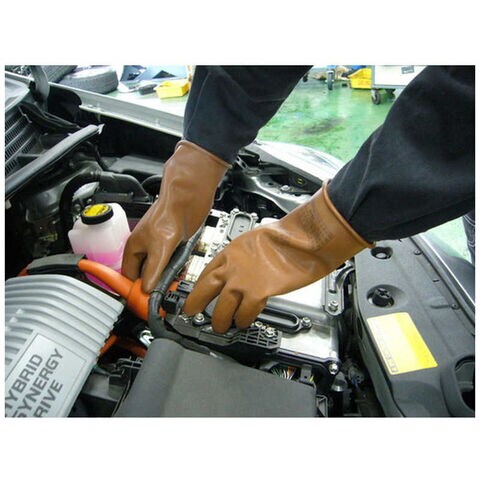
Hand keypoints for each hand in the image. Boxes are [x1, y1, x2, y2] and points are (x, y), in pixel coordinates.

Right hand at [122, 140, 229, 292]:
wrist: (190, 194)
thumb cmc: (170, 213)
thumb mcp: (161, 247)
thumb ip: (153, 270)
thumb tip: (147, 290)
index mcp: (135, 248)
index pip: (129, 277)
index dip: (135, 290)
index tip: (144, 303)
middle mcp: (146, 248)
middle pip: (146, 275)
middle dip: (155, 285)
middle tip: (165, 295)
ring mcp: (161, 246)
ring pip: (162, 270)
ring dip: (169, 278)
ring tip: (176, 283)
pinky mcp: (175, 244)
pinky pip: (175, 263)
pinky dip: (179, 269)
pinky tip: (185, 270)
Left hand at [183, 184, 371, 332]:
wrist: (304, 239)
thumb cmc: (288, 236)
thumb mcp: (256, 241)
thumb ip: (245, 257)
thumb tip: (245, 268)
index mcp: (232, 251)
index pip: (207, 271)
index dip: (199, 285)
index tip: (196, 292)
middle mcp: (232, 265)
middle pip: (204, 289)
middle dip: (195, 303)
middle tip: (191, 312)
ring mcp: (242, 280)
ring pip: (221, 307)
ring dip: (220, 320)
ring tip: (220, 326)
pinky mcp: (257, 293)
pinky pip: (243, 314)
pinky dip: (243, 321)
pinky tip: (243, 323)